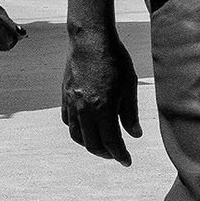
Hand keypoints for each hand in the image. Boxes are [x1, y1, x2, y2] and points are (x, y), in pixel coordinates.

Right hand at [61, 20, 140, 163]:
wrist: (90, 39)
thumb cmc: (114, 59)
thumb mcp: (129, 85)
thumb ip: (130, 113)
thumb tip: (135, 134)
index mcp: (103, 108)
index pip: (111, 142)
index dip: (120, 154)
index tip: (127, 161)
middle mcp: (84, 109)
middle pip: (92, 143)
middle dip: (106, 153)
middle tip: (116, 155)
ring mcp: (72, 103)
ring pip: (76, 135)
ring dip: (89, 144)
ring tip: (101, 145)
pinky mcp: (65, 95)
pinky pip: (67, 121)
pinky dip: (77, 129)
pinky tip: (86, 127)